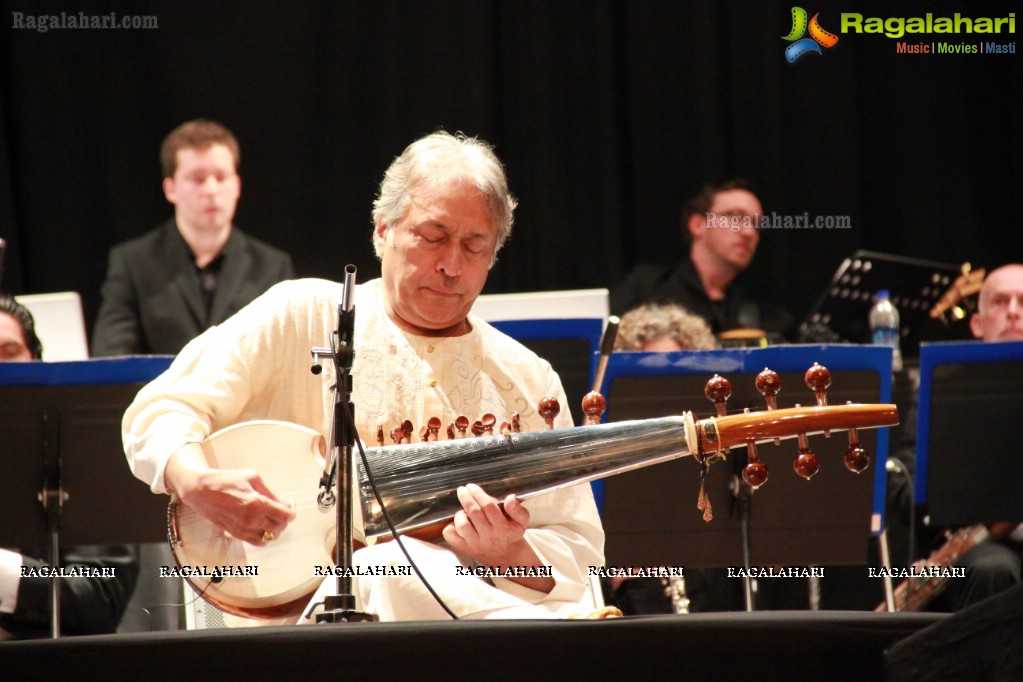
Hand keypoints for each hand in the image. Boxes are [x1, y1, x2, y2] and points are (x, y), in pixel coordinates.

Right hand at [166, 445, 295, 544]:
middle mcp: (251, 520)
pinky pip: (257, 542)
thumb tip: (285, 503)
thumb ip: (271, 493)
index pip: (285, 516)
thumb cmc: (225, 481)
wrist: (201, 491)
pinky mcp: (235, 534)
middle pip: (279, 528)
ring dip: (274, 529)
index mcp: (257, 504)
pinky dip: (263, 535)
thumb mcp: (253, 478)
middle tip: (280, 509)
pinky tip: (261, 524)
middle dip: (283, 519)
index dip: (291, 512)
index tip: (290, 507)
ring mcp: (242, 529)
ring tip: (270, 517)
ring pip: (269, 537)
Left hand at [442, 483, 553, 592]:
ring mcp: (475, 544)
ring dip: (459, 514)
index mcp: (503, 528)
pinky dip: (450, 527)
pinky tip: (456, 523)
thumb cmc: (511, 534)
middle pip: (474, 513)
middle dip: (466, 498)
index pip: (489, 507)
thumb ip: (518, 509)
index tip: (472, 486)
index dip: (478, 494)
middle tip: (462, 490)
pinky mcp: (465, 549)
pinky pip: (452, 537)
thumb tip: (510, 498)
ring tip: (462, 510)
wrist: (507, 557)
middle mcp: (489, 536)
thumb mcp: (521, 522)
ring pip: (462, 525)